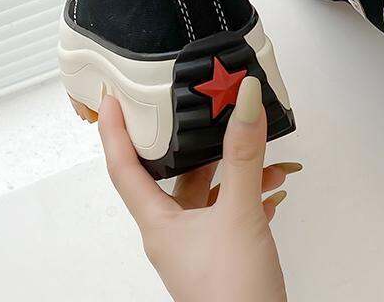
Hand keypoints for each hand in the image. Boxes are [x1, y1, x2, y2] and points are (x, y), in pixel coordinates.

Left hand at [98, 76, 299, 301]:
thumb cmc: (233, 296)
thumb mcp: (239, 215)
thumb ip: (243, 156)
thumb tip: (242, 101)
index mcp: (159, 224)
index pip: (124, 168)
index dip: (114, 132)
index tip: (111, 100)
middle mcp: (174, 233)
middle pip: (174, 175)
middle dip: (193, 143)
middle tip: (197, 110)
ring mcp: (198, 246)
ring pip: (210, 194)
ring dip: (236, 170)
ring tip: (262, 152)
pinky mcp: (223, 257)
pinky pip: (231, 213)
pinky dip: (251, 194)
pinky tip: (272, 190)